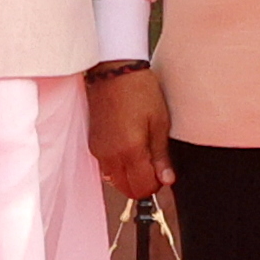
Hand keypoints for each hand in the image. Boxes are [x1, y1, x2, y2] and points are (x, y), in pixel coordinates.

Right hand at [84, 62, 171, 202]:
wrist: (114, 69)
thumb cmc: (139, 90)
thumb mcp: (160, 121)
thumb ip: (162, 155)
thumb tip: (167, 179)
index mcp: (130, 151)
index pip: (142, 188)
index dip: (156, 185)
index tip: (164, 174)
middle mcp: (110, 156)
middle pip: (127, 190)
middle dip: (143, 184)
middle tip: (155, 166)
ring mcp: (99, 150)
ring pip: (115, 181)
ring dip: (129, 177)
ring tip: (142, 155)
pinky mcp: (93, 143)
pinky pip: (106, 167)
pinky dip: (118, 166)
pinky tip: (128, 149)